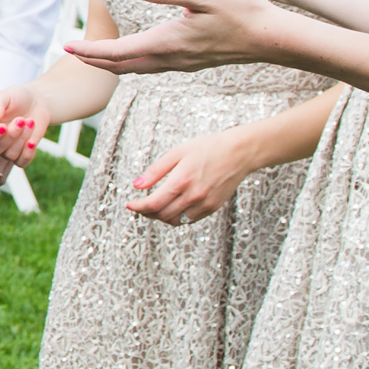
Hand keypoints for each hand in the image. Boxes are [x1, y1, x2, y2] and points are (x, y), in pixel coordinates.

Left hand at [71, 0, 292, 75]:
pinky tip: (136, 53)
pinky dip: (135, 59)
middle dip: (95, 59)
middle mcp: (172, 59)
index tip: (66, 45)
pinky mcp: (194, 61)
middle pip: (123, 65)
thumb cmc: (244, 11)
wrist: (275, 38)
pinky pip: (154, 65)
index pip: (118, 52)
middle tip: (72, 51)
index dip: (90, 50)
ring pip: (138, 67)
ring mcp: (184, 63)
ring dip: (114, 60)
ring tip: (95, 53)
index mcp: (168, 42)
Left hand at [125, 134, 246, 224]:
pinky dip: (177, 216)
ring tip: (155, 206)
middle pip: (162, 215)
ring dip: (162, 216)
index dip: (138, 207)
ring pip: (176, 220)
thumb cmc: (208, 148)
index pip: (153, 204)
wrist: (239, 153)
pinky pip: (189, 219)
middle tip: (140, 205)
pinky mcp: (213, 207)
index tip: (130, 205)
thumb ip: (156, 171)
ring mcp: (204, 204)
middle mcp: (193, 196)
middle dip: (147, 212)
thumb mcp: (177, 153)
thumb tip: (137, 185)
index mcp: (182, 181)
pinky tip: (173, 207)